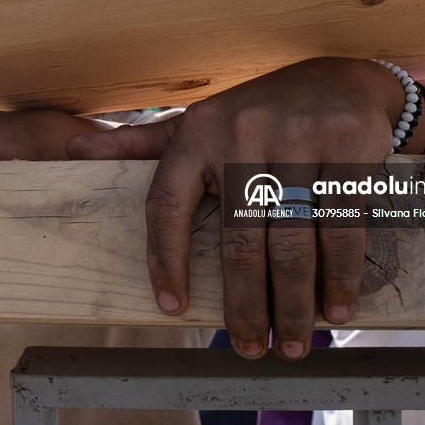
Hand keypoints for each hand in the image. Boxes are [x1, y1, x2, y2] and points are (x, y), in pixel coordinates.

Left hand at [69, 58, 424, 360]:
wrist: (338, 76)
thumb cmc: (258, 111)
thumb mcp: (198, 120)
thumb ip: (141, 144)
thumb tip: (74, 152)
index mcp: (197, 133)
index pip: (166, 204)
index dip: (163, 261)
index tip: (171, 308)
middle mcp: (244, 134)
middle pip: (239, 241)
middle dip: (246, 306)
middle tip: (249, 348)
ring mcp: (300, 140)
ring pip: (293, 243)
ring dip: (294, 304)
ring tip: (293, 342)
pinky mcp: (349, 149)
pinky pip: (342, 227)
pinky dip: (341, 276)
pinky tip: (336, 307)